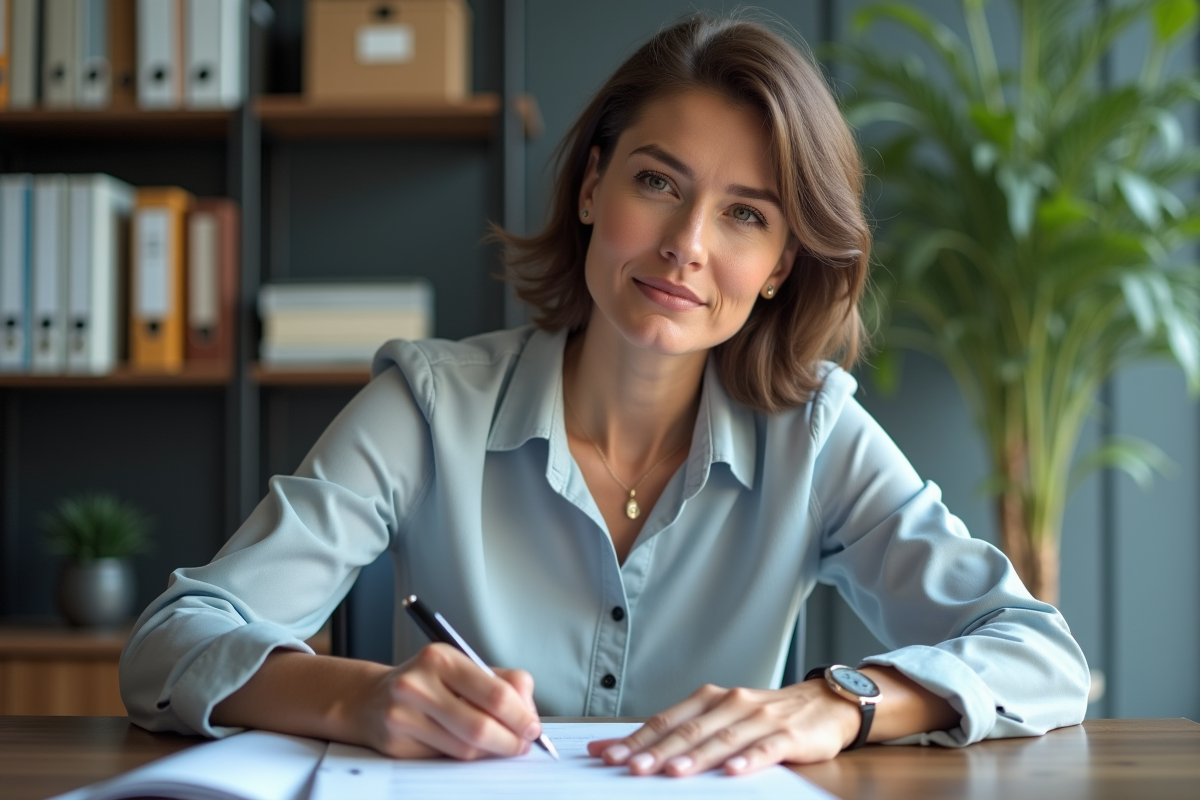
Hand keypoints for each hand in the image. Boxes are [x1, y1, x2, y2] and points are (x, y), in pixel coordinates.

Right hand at [355, 643, 543, 760]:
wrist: (370, 698)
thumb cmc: (427, 682)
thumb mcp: (462, 668)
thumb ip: (502, 682)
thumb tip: (529, 712)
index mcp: (441, 657)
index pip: (495, 693)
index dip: (521, 716)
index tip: (533, 727)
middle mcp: (418, 684)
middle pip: (480, 726)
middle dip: (510, 741)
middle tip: (522, 745)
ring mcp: (403, 715)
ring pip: (464, 748)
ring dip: (491, 752)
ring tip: (500, 746)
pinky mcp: (396, 743)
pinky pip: (445, 758)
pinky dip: (466, 758)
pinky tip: (471, 748)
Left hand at [586, 681, 859, 776]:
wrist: (824, 704)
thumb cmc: (764, 716)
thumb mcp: (721, 718)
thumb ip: (680, 732)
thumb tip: (625, 749)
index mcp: (710, 699)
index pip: (667, 720)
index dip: (637, 738)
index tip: (608, 755)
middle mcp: (731, 704)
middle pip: (689, 730)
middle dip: (658, 751)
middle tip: (631, 768)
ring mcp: (760, 719)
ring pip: (722, 739)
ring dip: (696, 757)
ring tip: (673, 772)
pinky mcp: (788, 735)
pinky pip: (764, 749)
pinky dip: (747, 760)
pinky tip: (732, 771)